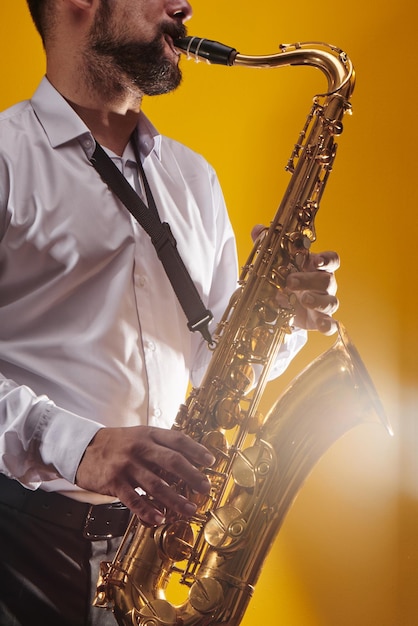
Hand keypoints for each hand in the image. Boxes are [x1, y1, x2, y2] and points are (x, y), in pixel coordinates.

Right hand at [75, 425, 214, 525]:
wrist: (83, 448)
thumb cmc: (118, 444)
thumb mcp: (140, 436)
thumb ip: (161, 446)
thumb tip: (189, 461)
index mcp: (149, 434)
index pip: (177, 440)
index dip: (196, 450)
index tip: (210, 461)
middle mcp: (139, 447)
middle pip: (171, 461)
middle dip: (192, 476)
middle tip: (205, 488)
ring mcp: (126, 465)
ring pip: (155, 484)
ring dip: (175, 499)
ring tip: (190, 509)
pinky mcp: (114, 482)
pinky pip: (134, 499)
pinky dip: (147, 510)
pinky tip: (160, 519)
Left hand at [251, 225, 339, 334]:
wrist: (283, 306)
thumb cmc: (285, 279)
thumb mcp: (276, 264)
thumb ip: (268, 246)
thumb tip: (257, 229)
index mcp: (316, 267)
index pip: (331, 259)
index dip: (326, 260)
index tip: (315, 261)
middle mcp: (325, 284)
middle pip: (327, 280)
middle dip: (309, 280)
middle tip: (290, 282)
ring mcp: (324, 302)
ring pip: (331, 301)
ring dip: (318, 301)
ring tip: (303, 301)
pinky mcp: (320, 320)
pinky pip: (331, 324)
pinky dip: (329, 326)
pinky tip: (323, 326)